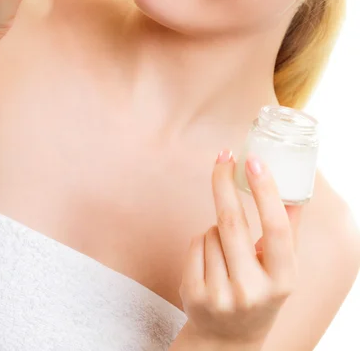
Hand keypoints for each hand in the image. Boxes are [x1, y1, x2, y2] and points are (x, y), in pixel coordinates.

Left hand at [177, 149, 302, 349]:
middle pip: (231, 222)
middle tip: (223, 156)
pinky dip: (202, 241)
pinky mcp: (194, 294)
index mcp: (283, 280)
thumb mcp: (282, 265)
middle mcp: (252, 290)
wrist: (228, 337)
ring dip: (216, 227)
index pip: (276, 228)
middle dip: (223, 182)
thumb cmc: (260, 289)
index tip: (254, 161)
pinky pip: (194, 243)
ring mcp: (221, 295)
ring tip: (227, 253)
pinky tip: (211, 263)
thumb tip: (294, 186)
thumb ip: (289, 228)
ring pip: (211, 231)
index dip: (265, 191)